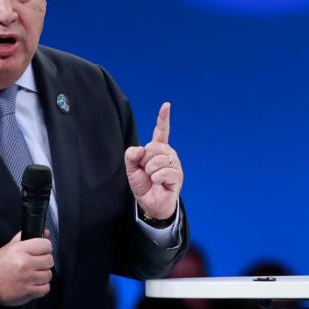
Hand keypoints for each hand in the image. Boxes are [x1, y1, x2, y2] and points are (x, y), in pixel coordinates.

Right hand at [0, 231, 53, 305]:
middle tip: (37, 264)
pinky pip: (45, 288)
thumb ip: (26, 237)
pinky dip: (41, 287)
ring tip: (34, 274)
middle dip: (44, 262)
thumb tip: (45, 232)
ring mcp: (27, 278)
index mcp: (20, 250)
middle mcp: (25, 263)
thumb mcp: (10, 247)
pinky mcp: (28, 292)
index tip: (42, 251)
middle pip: (49, 260)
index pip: (46, 245)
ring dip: (43, 275)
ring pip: (48, 275)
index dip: (45, 248)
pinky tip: (33, 284)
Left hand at [124, 102, 183, 219]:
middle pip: (153, 147)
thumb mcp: (131, 169)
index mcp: (157, 149)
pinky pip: (163, 172)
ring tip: (152, 178)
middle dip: (144, 160)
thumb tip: (140, 148)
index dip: (163, 118)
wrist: (150, 203)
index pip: (161, 131)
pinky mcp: (178, 175)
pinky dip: (156, 178)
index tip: (167, 105)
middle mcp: (168, 153)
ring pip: (158, 160)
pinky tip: (158, 182)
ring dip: (150, 171)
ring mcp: (175, 164)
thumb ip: (131, 155)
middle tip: (146, 171)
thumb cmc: (143, 184)